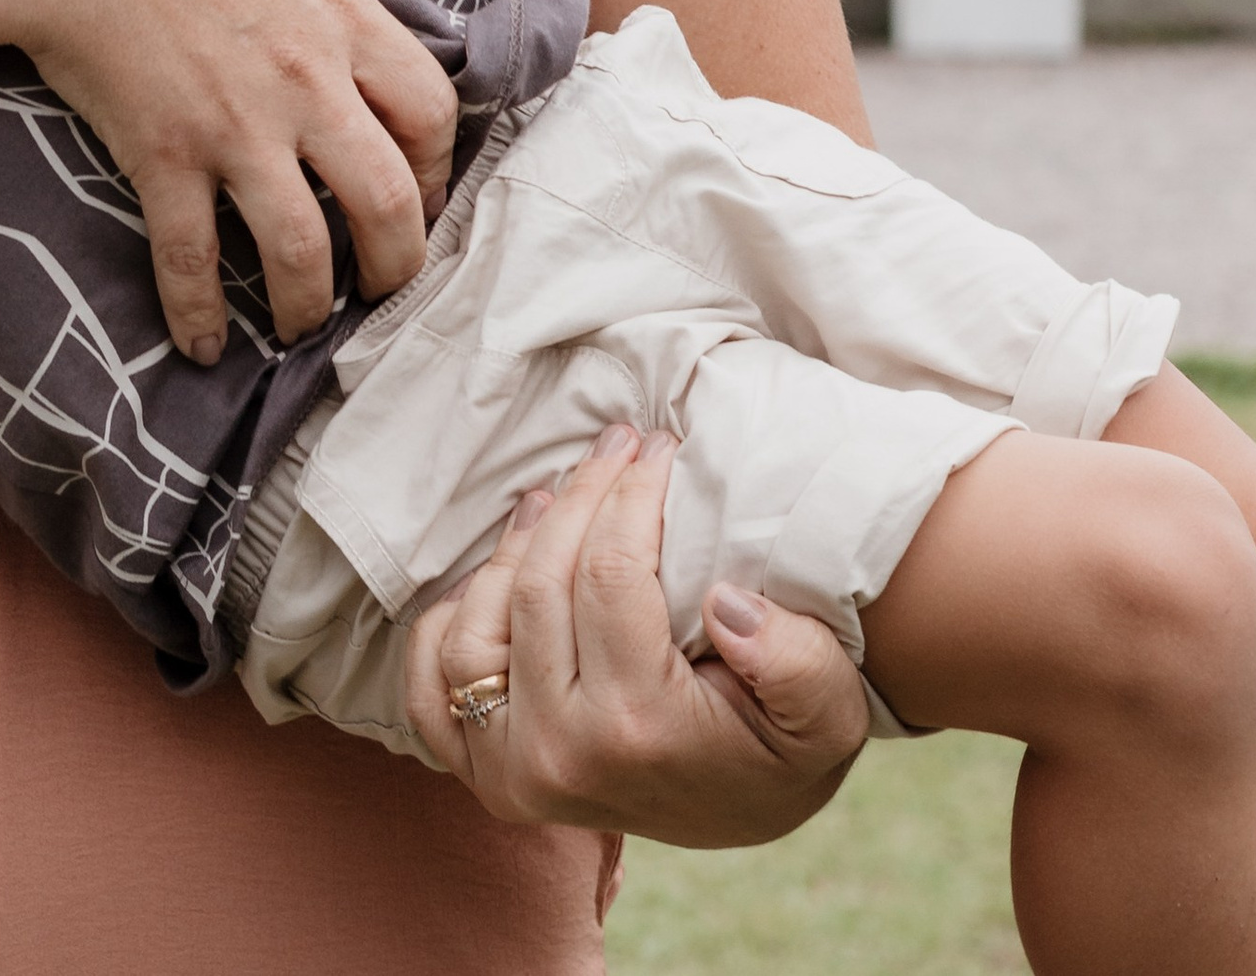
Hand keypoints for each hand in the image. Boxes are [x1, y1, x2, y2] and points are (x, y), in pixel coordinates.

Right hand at [8, 0, 457, 362]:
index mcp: (343, 19)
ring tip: (304, 326)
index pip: (432, 114)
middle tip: (383, 288)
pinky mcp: (165, 158)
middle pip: (386, 203)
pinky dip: (199, 314)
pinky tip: (204, 344)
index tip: (418, 191)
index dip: (437, 166)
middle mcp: (305, 86)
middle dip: (396, 264)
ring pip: (302, 252)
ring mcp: (235, 129)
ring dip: (310, 305)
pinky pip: (191, 260)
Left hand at [402, 428, 868, 843]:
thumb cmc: (784, 747)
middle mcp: (558, 758)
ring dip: (514, 547)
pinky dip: (448, 624)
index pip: (609, 575)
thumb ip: (796, 663)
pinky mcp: (484, 773)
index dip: (632, 495)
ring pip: (476, 625)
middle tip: (618, 446)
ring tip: (558, 496)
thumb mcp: (826, 715)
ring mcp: (510, 771)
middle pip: (541, 586)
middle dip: (580, 497)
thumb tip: (727, 601)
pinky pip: (429, 688)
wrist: (745, 808)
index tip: (659, 448)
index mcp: (637, 734)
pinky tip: (495, 575)